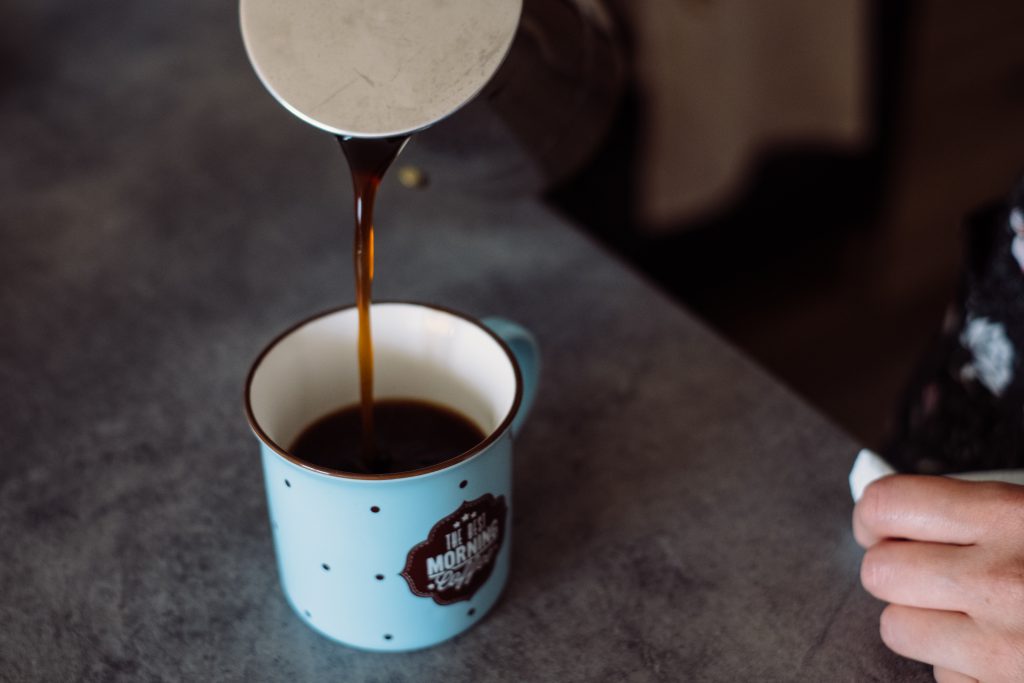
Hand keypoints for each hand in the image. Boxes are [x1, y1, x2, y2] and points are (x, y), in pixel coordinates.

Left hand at [853, 474, 1023, 682]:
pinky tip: (998, 653)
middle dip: (895, 573)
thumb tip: (879, 498)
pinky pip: (941, 678)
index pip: (888, 504)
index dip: (873, 517)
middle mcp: (1002, 580)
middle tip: (926, 574)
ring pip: (896, 628)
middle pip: (879, 570)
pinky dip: (960, 667)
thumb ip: (968, 511)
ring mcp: (1003, 647)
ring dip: (921, 623)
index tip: (879, 527)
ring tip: (967, 616)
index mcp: (1011, 518)